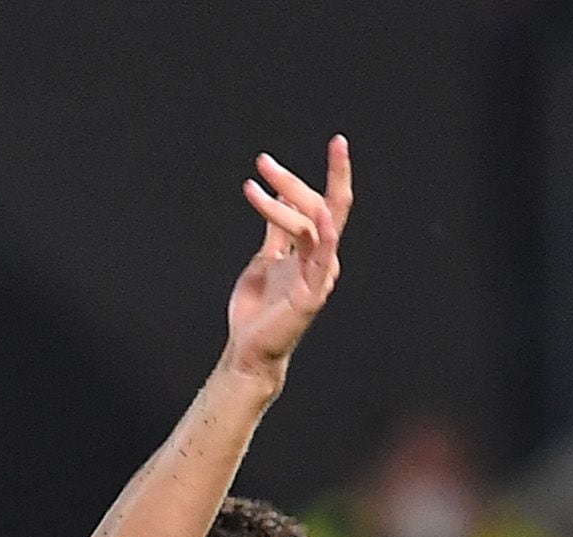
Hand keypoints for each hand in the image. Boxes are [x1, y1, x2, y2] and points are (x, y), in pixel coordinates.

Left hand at [224, 135, 351, 380]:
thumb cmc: (257, 309)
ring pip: (313, 224)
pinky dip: (324, 236)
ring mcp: (319, 274)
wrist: (248, 349)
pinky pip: (322, 259)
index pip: (324, 201)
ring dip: (285, 201)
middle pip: (323, 205)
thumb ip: (277, 230)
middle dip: (295, 180)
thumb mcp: (266, 257)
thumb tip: (281, 198)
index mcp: (312, 248)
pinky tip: (321, 215)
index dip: (320, 174)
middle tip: (263, 162)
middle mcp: (322, 256)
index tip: (302, 151)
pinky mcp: (312, 294)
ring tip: (253, 187)